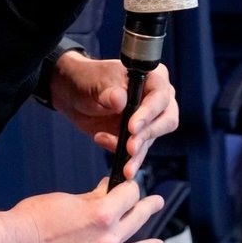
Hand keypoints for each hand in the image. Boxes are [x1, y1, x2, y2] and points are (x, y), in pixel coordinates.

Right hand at [7, 179, 166, 242]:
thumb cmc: (33, 221)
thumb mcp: (66, 199)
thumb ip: (92, 197)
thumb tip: (107, 190)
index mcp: (103, 215)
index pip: (131, 195)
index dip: (130, 187)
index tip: (130, 186)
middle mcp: (108, 241)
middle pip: (138, 220)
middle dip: (148, 207)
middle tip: (156, 203)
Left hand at [50, 54, 179, 181]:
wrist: (75, 95)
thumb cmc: (89, 80)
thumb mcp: (95, 83)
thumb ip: (109, 92)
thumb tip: (120, 100)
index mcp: (153, 77)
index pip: (160, 96)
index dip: (148, 112)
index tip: (132, 127)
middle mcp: (158, 99)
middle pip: (166, 120)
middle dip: (147, 135)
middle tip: (130, 147)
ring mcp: (151, 119)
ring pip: (152, 139)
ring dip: (138, 153)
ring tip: (124, 165)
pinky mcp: (140, 136)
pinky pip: (140, 152)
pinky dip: (129, 160)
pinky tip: (118, 163)